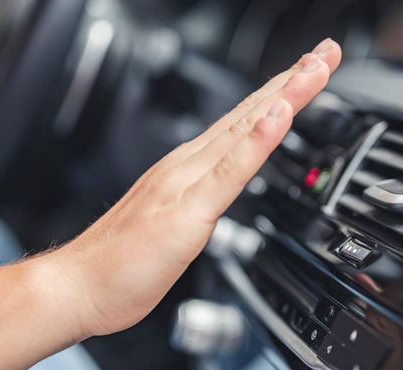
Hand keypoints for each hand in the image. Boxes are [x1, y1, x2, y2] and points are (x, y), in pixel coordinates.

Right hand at [41, 38, 341, 336]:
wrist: (76, 285)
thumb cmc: (120, 263)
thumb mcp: (173, 224)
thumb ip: (197, 201)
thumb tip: (217, 193)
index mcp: (186, 169)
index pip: (243, 122)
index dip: (278, 94)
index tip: (308, 72)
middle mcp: (187, 165)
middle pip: (250, 113)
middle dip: (293, 80)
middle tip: (326, 51)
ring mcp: (186, 183)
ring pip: (245, 130)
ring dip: (285, 95)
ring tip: (315, 67)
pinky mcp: (187, 211)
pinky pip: (229, 171)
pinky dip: (257, 140)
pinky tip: (278, 115)